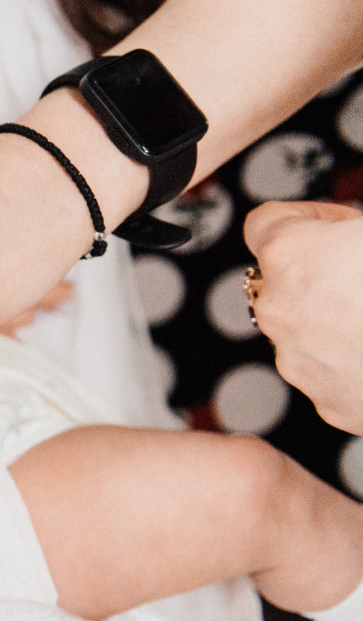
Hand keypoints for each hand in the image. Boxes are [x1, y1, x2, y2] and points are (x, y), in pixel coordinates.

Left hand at [244, 201, 362, 434]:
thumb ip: (357, 227)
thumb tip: (355, 231)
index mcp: (290, 255)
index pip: (265, 223)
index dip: (307, 218)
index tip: (336, 225)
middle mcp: (280, 311)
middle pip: (284, 281)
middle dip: (324, 272)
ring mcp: (300, 363)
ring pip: (306, 330)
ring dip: (337, 318)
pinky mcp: (330, 402)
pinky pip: (332, 373)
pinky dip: (356, 361)